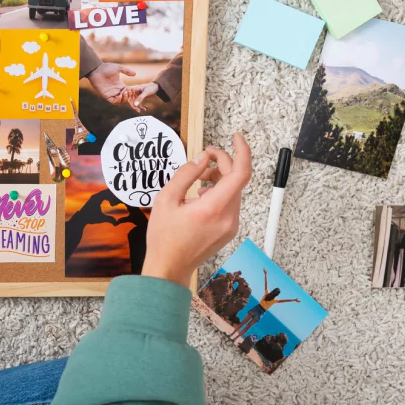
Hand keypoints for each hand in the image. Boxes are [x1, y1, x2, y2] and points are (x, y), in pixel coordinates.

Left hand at [88, 61, 135, 102]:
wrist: (96, 70)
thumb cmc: (106, 68)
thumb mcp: (118, 68)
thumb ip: (126, 71)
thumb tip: (135, 74)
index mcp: (120, 84)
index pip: (127, 91)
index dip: (131, 92)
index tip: (132, 89)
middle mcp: (116, 90)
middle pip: (125, 97)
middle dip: (128, 96)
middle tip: (128, 91)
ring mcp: (111, 93)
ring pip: (120, 101)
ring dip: (124, 99)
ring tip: (124, 93)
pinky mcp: (106, 95)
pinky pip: (113, 101)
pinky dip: (117, 100)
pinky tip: (119, 96)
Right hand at [120, 82, 158, 111]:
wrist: (156, 87)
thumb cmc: (151, 87)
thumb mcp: (146, 92)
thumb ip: (140, 98)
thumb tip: (135, 105)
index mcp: (134, 88)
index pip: (127, 94)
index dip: (126, 98)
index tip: (130, 103)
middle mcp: (133, 92)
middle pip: (130, 100)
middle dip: (134, 106)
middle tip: (138, 110)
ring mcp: (136, 95)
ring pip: (134, 103)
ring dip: (138, 107)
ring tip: (144, 109)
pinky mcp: (138, 98)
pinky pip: (137, 104)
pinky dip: (141, 107)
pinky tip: (145, 108)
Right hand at [141, 133, 250, 287]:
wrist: (169, 268)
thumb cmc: (164, 237)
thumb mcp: (166, 199)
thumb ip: (186, 174)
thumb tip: (202, 157)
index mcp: (213, 208)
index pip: (240, 173)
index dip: (241, 150)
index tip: (235, 137)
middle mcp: (228, 217)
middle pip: (236, 179)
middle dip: (222, 163)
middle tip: (204, 157)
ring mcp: (231, 225)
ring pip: (234, 191)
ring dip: (220, 179)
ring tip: (199, 180)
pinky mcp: (229, 230)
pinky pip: (230, 203)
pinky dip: (219, 193)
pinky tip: (201, 196)